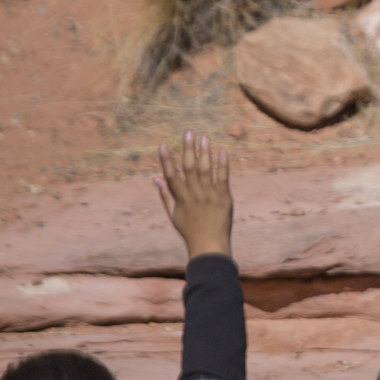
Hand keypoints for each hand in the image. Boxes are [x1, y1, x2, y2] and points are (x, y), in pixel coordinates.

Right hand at [154, 132, 232, 260]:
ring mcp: (210, 196)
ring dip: (205, 153)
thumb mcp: (173, 214)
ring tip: (204, 138)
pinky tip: (222, 151)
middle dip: (187, 149)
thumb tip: (155, 179)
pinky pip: (223, 178)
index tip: (162, 145)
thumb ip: (165, 195)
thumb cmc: (190, 231)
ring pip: (206, 170)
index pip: (171, 176)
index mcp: (181, 198)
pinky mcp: (224, 198)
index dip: (166, 160)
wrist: (209, 246)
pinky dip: (223, 165)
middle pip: (189, 168)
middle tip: (188, 133)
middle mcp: (194, 195)